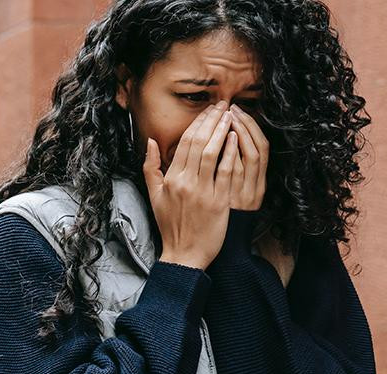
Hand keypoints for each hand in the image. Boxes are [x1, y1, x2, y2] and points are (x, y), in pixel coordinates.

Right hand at [142, 101, 239, 269]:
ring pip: (213, 153)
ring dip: (223, 131)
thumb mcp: (154, 195)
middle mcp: (185, 182)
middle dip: (212, 120)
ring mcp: (203, 191)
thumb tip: (151, 142)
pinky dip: (231, 153)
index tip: (209, 110)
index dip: (198, 123)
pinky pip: (226, 171)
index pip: (184, 143)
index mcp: (170, 179)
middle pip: (199, 143)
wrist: (184, 254)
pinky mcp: (219, 201)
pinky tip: (236, 138)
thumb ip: (150, 168)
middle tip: (223, 105)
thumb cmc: (170, 225)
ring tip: (231, 115)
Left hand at [227, 104, 268, 211]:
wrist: (217, 247)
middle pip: (257, 147)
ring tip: (227, 117)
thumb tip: (227, 142)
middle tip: (230, 108)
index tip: (236, 110)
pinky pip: (234, 173)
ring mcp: (245, 192)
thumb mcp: (233, 193)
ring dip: (240, 135)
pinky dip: (231, 155)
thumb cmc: (221, 219)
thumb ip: (232, 169)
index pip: (260, 145)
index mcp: (257, 182)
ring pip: (250, 156)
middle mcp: (255, 185)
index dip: (250, 126)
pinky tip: (225, 140)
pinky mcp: (231, 199)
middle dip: (244, 125)